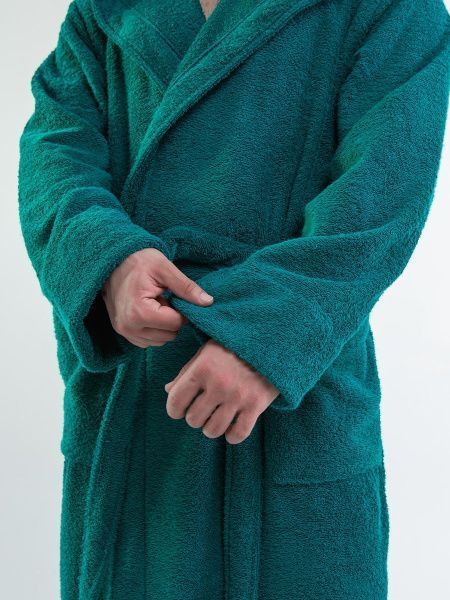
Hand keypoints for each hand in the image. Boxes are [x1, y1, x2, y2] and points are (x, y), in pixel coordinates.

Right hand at [102, 247, 213, 347]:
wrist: (112, 260)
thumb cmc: (138, 261)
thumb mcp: (165, 268)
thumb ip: (187, 287)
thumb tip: (208, 302)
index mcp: (140, 312)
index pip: (176, 324)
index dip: (182, 310)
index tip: (174, 296)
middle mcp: (129, 327)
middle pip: (169, 334)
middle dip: (172, 318)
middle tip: (163, 298)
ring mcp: (124, 332)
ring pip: (160, 340)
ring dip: (163, 325)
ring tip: (154, 303)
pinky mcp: (122, 332)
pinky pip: (148, 341)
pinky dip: (154, 329)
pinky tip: (149, 311)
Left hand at [164, 339, 279, 443]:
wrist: (270, 340)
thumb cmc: (233, 346)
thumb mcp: (206, 352)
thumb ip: (186, 372)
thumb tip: (168, 390)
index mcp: (201, 369)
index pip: (175, 402)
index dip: (174, 410)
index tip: (180, 410)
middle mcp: (218, 384)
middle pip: (193, 420)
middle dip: (195, 417)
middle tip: (203, 410)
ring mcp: (237, 396)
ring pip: (213, 430)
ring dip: (212, 427)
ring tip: (216, 418)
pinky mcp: (256, 405)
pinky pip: (238, 434)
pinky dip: (232, 436)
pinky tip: (233, 427)